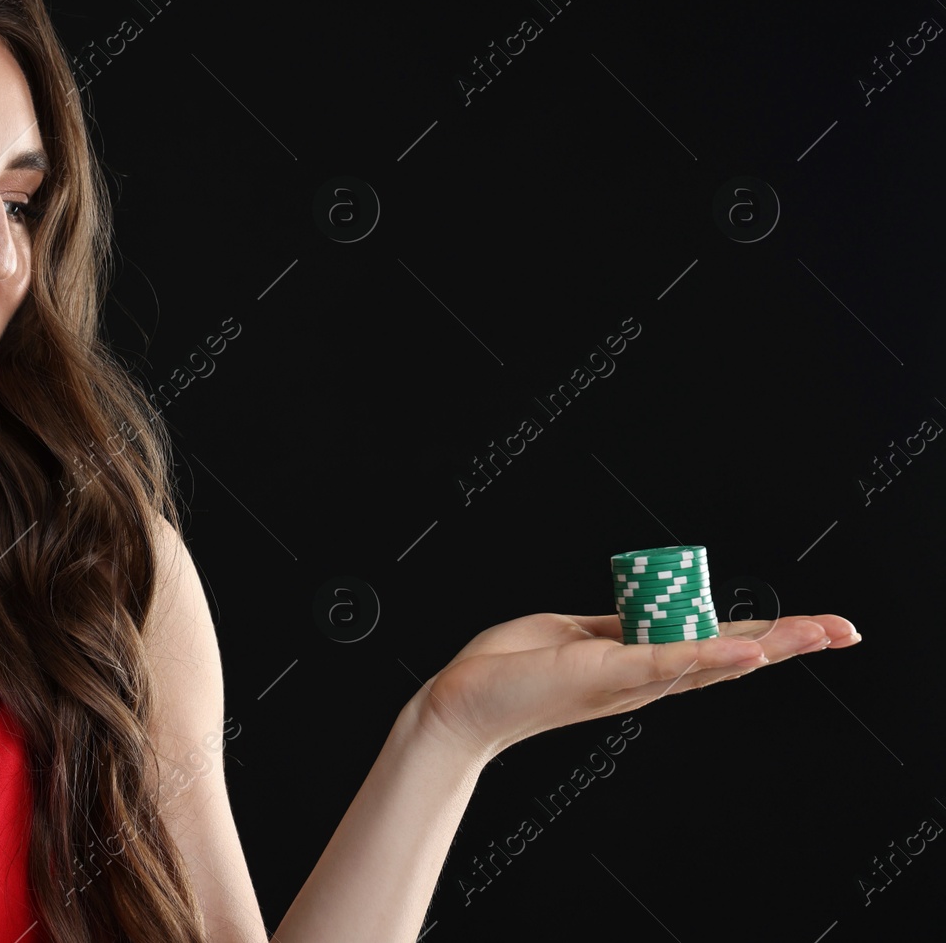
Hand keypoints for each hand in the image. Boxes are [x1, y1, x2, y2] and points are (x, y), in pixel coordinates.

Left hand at [411, 612, 860, 760]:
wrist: (461, 701)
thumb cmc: (507, 668)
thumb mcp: (572, 632)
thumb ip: (614, 625)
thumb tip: (644, 608)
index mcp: (638, 663)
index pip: (714, 646)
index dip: (762, 634)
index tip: (810, 625)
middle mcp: (645, 677)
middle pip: (731, 657)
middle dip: (790, 641)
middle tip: (846, 630)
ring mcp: (630, 678)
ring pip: (712, 660)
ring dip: (770, 644)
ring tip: (819, 633)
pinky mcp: (608, 672)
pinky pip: (668, 663)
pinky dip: (711, 656)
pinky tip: (751, 651)